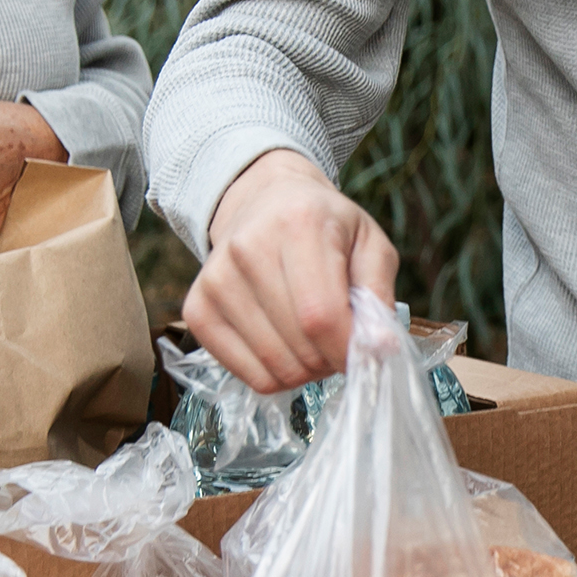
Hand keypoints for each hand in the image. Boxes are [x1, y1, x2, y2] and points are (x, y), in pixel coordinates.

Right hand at [184, 150, 398, 393]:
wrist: (264, 202)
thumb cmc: (326, 227)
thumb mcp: (369, 244)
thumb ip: (379, 296)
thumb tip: (380, 351)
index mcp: (298, 224)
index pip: (321, 315)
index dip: (348, 350)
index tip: (364, 353)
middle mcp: (247, 248)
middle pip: (298, 346)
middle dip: (329, 361)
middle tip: (337, 341)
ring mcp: (215, 280)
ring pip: (273, 367)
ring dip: (304, 371)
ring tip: (311, 342)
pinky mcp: (196, 309)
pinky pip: (245, 374)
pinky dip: (274, 375)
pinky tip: (283, 346)